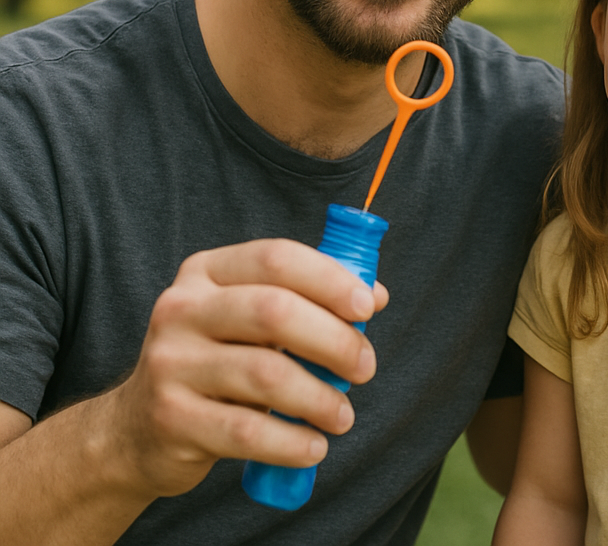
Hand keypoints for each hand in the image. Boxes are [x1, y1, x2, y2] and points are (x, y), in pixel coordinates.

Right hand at [108, 238, 388, 498]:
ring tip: (343, 415)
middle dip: (334, 340)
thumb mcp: (250, 319)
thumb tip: (375, 295)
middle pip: (275, 311)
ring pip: (266, 373)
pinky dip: (292, 441)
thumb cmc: (217, 359)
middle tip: (365, 367)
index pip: (277, 258)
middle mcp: (181, 308)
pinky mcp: (170, 418)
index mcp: (206, 271)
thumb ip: (309, 299)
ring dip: (319, 397)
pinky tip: (314, 446)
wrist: (135, 427)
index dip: (329, 279)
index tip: (367, 307)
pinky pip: (247, 431)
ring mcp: (170, 362)